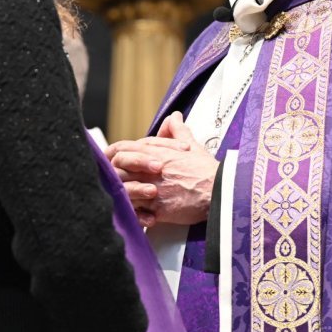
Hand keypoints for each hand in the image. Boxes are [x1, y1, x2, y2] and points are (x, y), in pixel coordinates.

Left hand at [106, 112, 217, 227]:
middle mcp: (149, 171)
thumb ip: (177, 131)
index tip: (112, 160)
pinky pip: (136, 212)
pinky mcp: (157, 209)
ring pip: (123, 191)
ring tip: (128, 197)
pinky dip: (135, 213)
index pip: (122, 148)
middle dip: (114, 174)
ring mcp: (151, 190)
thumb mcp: (192, 145)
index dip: (112, 153)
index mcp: (155, 153)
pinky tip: (139, 214)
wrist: (219, 191)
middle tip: (116, 180)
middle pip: (116, 169)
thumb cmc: (206, 171)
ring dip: (123, 194)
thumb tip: (174, 117)